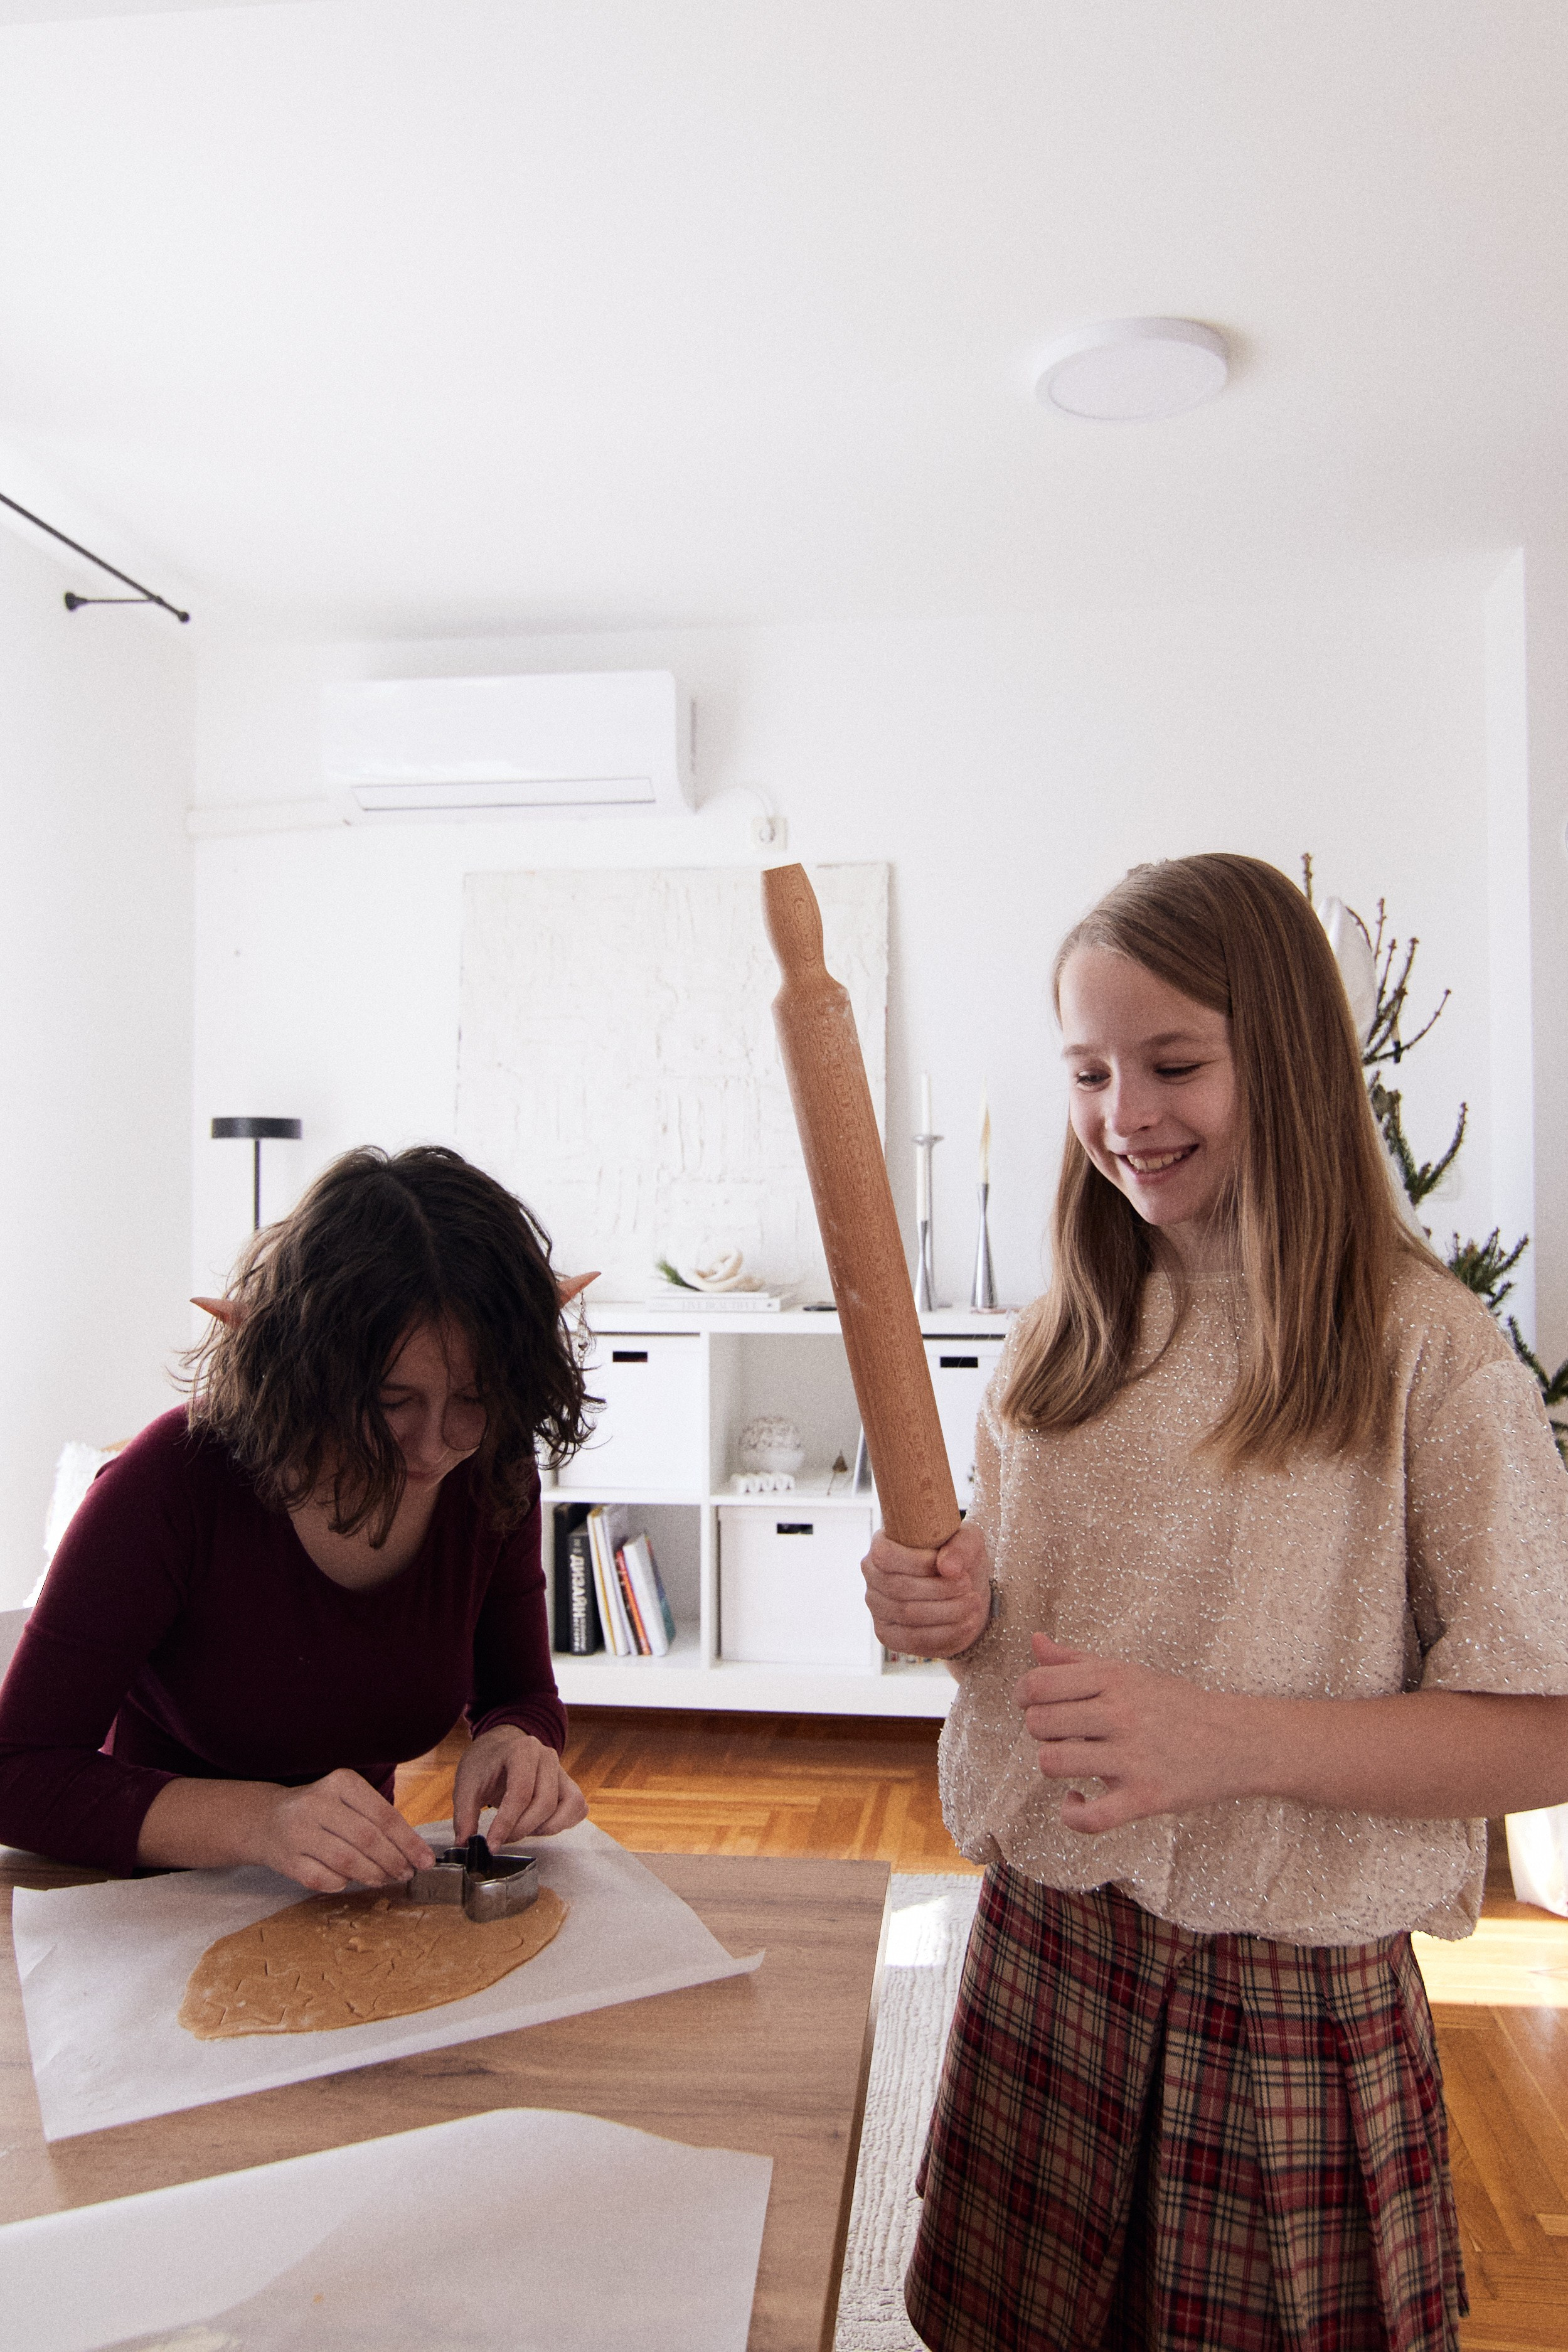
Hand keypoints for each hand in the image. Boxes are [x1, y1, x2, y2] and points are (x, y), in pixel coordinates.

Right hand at [251, 1769, 436, 1892]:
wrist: (266, 1819)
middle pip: (368, 1839)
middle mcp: (317, 1803)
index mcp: (341, 1782)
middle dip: (394, 1861)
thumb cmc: (321, 1811)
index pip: (384, 1815)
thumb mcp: (348, 1799)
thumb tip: (415, 1852)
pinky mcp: (286, 1858)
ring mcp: (298, 1831)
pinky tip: (351, 1881)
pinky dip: (342, 1883)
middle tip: (407, 1873)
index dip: (409, 1842)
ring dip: (373, 1875)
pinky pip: (323, 1879)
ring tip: (385, 1879)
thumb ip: (379, 1819)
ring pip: (347, 1861)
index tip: (426, 1860)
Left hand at [453, 1726, 587, 1843]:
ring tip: (521, 1829)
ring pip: (568, 1807)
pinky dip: (562, 1823)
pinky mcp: (569, 1784)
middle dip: (522, 1829)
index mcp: (523, 1750)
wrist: (500, 1747)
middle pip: (545, 1803)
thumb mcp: (466, 1784)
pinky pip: (578, 1808)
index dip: (506, 1823)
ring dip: (545, 1827)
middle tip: (502, 1839)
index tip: (491, 1845)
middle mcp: (548, 1757)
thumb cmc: (485, 1763)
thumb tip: (465, 1844)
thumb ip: (464, 1815)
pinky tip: (538, 1825)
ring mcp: (562, 1770)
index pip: (521, 1793)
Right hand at [862, 1519, 990, 1658]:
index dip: (918, 1563)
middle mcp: (872, 1576)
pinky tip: (967, 1624)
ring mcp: (877, 1607)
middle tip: (969, 1586)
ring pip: (907, 1615)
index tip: (953, 1569)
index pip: (885, 1556)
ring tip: (973, 1603)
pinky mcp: (887, 1635)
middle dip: (940, 1590)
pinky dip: (945, 1633)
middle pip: (899, 1588)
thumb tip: (948, 1568)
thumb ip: (961, 1545)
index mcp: (882, 1544)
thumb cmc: (959, 1559)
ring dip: (947, 1611)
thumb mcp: (969, 1541)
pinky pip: (913, 1639)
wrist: (963, 1592)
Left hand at [1016, 1632, 1247, 1833]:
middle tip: (1062, 1734)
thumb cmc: (1176, 1704)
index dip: (1024, 1696)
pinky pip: (1089, 1817)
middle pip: (1039, 1723)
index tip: (1036, 1705)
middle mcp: (1121, 1713)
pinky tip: (1076, 1800)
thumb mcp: (1128, 1672)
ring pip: (1053, 1763)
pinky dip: (1072, 1814)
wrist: (1238, 1740)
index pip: (1037, 1684)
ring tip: (1072, 1762)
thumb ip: (1076, 1660)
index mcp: (1114, 1678)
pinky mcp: (1146, 1798)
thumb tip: (1035, 1641)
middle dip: (1041, 1730)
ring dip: (1055, 1765)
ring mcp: (1133, 1758)